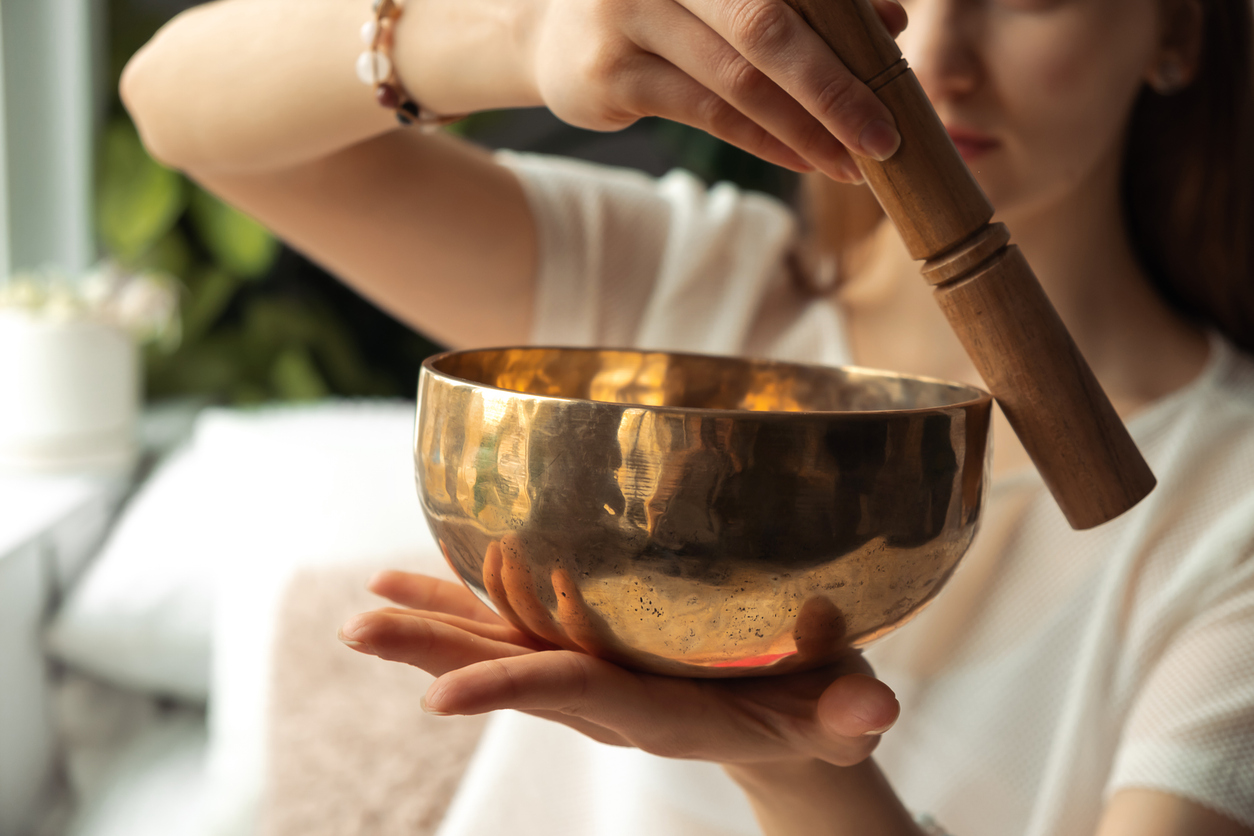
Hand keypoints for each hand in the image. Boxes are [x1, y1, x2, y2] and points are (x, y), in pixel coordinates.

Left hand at [338, 570, 899, 767]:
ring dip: (428, 624)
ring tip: (363, 604)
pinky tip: (405, 575)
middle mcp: (606, 691)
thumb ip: (847, 714)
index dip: (509, 690)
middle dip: (433, 650)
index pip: (574, 693)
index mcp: (656, 709)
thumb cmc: (811, 713)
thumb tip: (872, 709)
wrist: (781, 731)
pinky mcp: (587, 645)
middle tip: (358, 626)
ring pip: (498, 646)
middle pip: (509, 669)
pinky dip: (456, 599)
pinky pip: (511, 624)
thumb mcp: (837, 715)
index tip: (437, 695)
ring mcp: (590, 669)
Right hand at [530, 0, 907, 180]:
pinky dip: (765, 141)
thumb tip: (891, 22)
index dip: (848, 18)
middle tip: (885, 135)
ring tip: (852, 163)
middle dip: (835, 88)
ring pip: (739, 81)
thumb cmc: (661, 9)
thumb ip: (799, 0)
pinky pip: (709, 115)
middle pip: (769, 27)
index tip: (896, 61)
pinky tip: (804, 160)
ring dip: (805, 129)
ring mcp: (631, 15)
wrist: (550, 35)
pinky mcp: (614, 73)